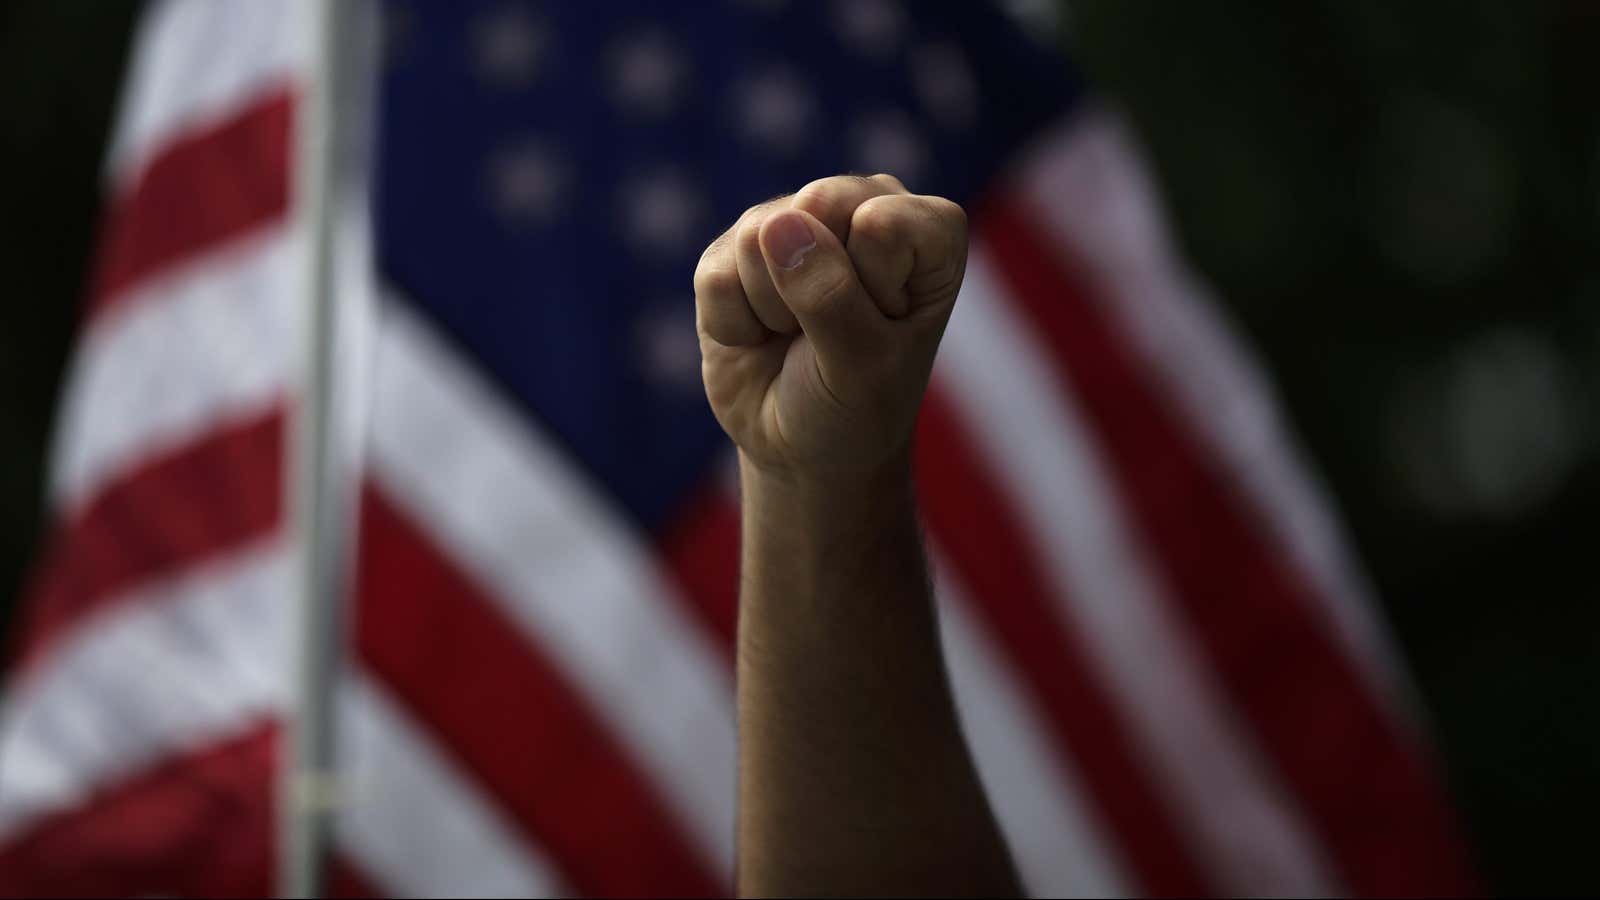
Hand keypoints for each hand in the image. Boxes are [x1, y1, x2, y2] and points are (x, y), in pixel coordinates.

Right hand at [694, 174, 967, 480]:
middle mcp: (861, 207)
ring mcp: (792, 221)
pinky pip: (716, 276)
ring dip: (772, 311)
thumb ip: (831, 296)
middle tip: (833, 334)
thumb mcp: (863, 366)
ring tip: (796, 337)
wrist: (802, 450)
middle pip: (816, 206)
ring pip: (759, 237)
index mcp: (925, 229)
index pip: (883, 223)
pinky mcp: (731, 250)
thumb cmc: (857, 406)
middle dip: (813, 292)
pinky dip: (733, 325)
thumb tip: (776, 226)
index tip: (883, 329)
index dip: (872, 287)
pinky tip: (758, 337)